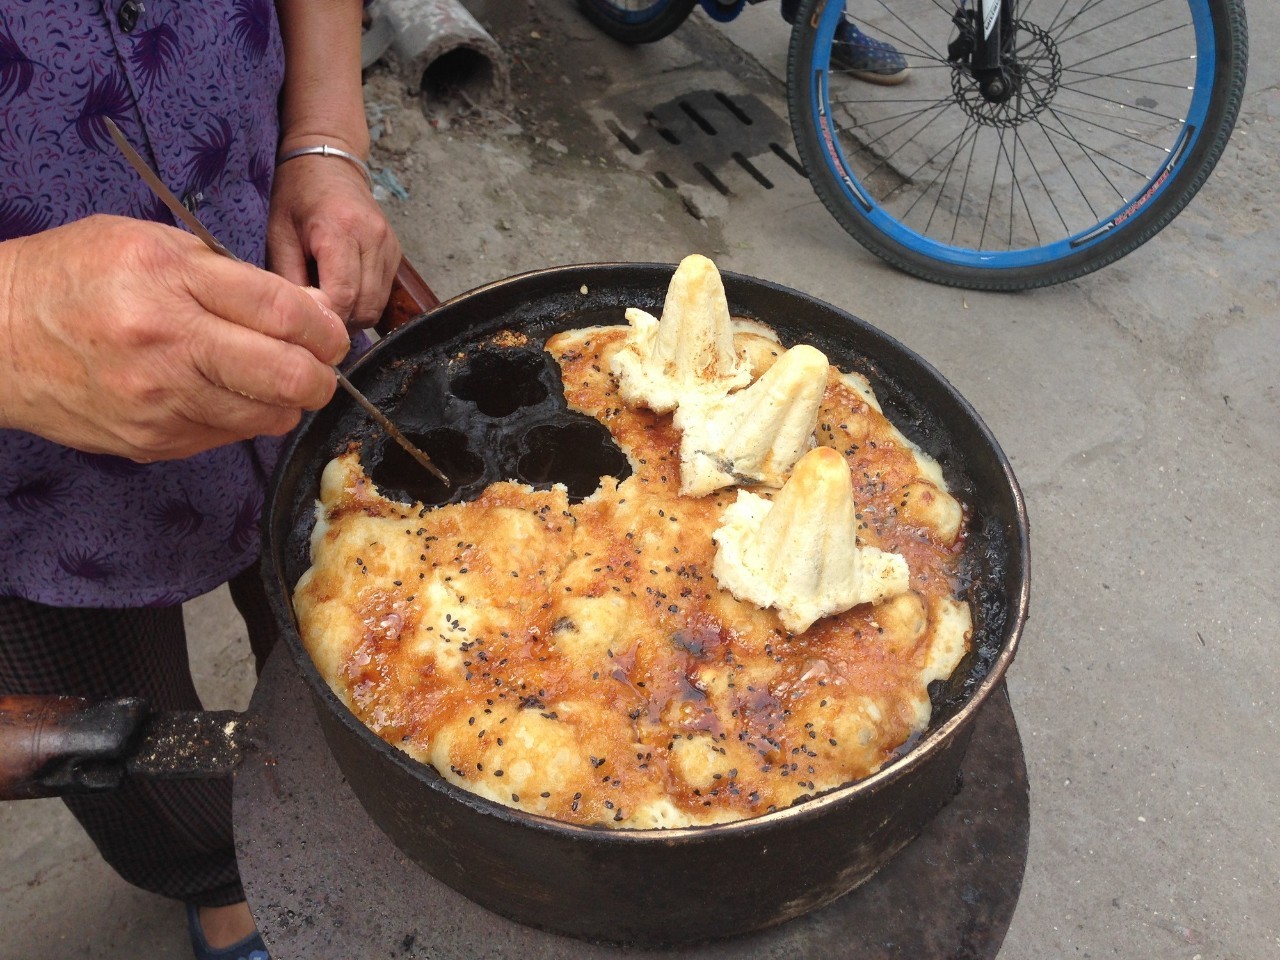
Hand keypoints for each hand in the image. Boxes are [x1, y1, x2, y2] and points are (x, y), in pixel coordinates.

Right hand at [0, 214, 349, 460]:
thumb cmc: (71, 278)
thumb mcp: (148, 243)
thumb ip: (227, 273)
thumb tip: (302, 309)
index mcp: (169, 281)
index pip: (284, 312)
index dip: (326, 326)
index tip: (332, 331)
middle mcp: (168, 345)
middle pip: (288, 375)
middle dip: (322, 374)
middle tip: (320, 365)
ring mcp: (160, 401)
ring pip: (266, 416)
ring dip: (286, 400)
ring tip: (271, 378)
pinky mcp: (153, 441)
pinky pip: (228, 436)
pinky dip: (242, 417)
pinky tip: (221, 392)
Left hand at [267, 148, 400, 328]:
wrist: (329, 162)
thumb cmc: (296, 194)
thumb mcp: (278, 234)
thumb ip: (288, 279)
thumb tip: (297, 321)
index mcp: (342, 229)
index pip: (343, 296)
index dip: (325, 320)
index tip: (303, 327)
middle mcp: (374, 238)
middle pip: (364, 307)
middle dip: (338, 322)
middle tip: (311, 320)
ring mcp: (390, 247)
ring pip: (376, 307)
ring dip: (351, 316)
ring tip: (325, 304)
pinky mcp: (396, 254)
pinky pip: (382, 295)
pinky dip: (362, 302)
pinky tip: (341, 291)